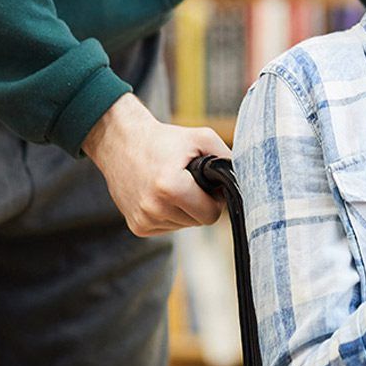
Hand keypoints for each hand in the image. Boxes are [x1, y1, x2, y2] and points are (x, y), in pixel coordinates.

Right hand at [83, 94, 228, 235]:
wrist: (120, 142)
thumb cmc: (164, 140)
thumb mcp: (200, 138)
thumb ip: (227, 158)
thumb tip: (246, 181)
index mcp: (170, 187)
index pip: (211, 215)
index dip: (214, 199)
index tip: (206, 184)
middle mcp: (154, 208)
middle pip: (198, 222)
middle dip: (199, 204)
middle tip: (189, 182)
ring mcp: (143, 220)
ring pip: (183, 226)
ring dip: (183, 209)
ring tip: (171, 185)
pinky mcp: (136, 227)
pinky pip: (168, 227)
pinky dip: (169, 213)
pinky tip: (159, 194)